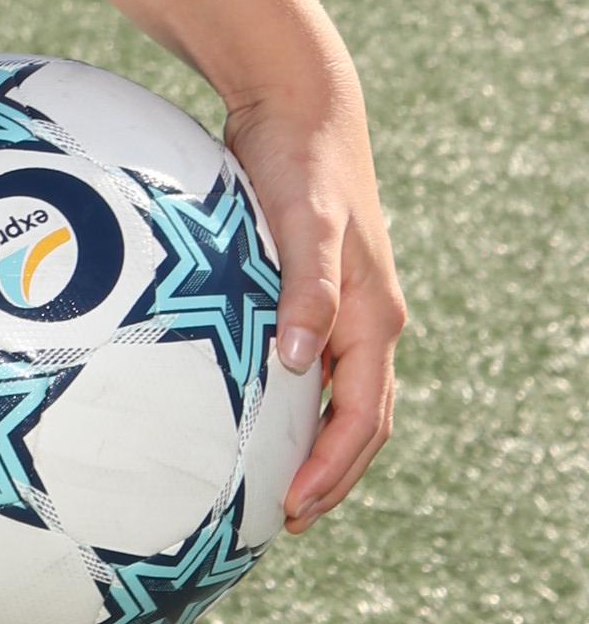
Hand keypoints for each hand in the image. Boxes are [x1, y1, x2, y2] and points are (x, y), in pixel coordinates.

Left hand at [220, 61, 405, 528]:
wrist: (300, 104)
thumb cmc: (301, 161)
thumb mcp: (304, 222)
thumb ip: (306, 289)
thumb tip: (297, 365)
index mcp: (373, 316)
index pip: (362, 419)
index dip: (332, 471)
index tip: (293, 511)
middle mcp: (366, 318)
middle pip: (359, 421)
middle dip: (330, 475)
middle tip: (284, 520)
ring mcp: (343, 305)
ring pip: (338, 395)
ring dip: (315, 443)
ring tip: (271, 481)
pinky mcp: (313, 286)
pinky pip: (312, 359)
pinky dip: (293, 397)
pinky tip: (251, 407)